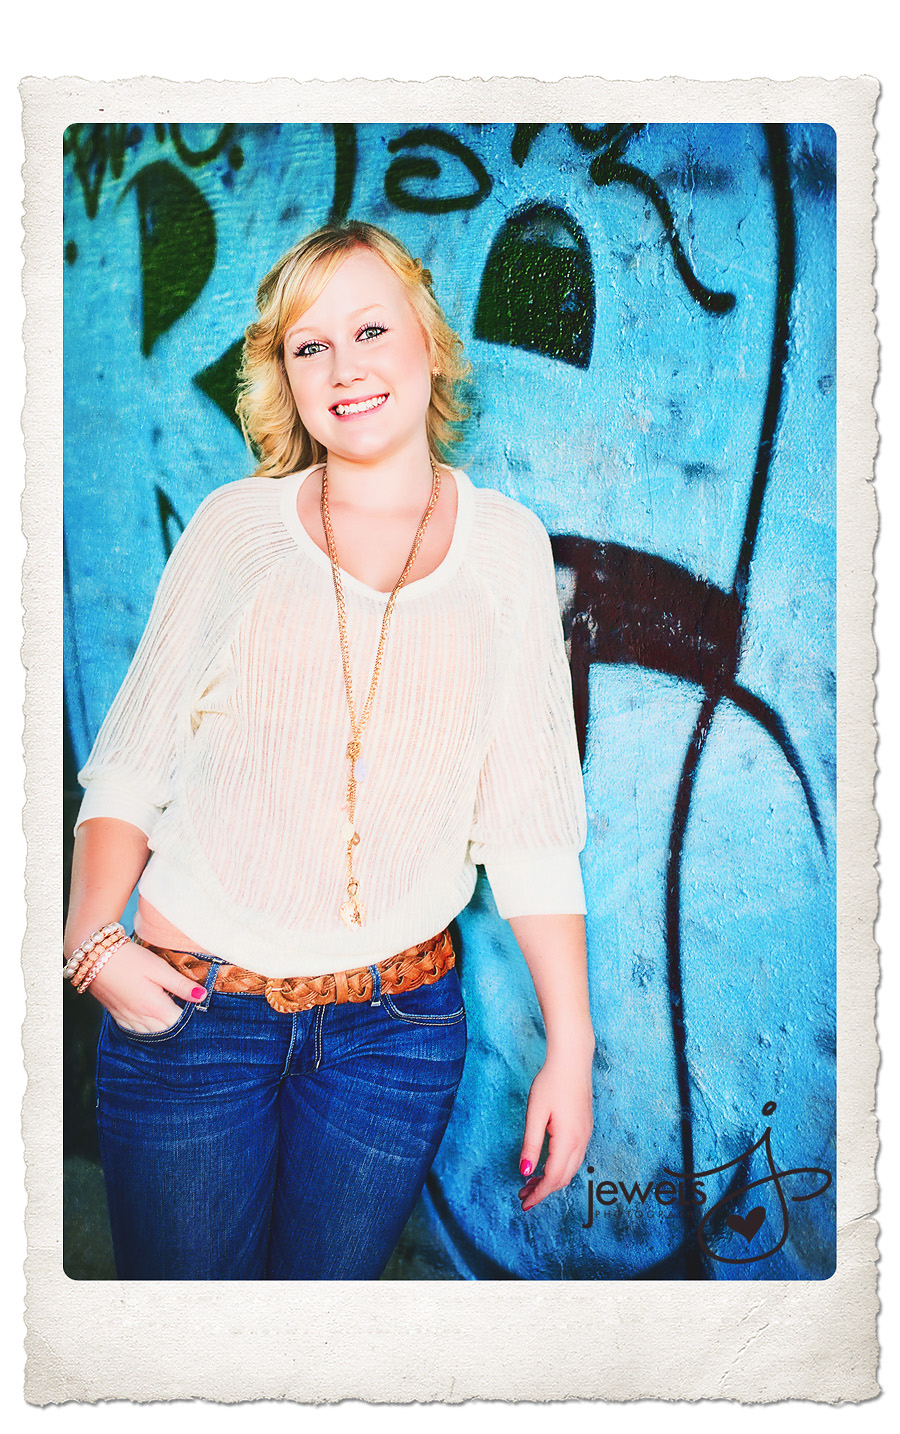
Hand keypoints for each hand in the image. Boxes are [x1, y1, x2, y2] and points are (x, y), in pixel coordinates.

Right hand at [84, 939, 206, 1032]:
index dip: (192, 1020)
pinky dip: (146, 1031)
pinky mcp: (117, 1015)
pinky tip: (152, 1023)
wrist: (94, 957)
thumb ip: (180, 984)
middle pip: (166, 1033)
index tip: (201, 1013)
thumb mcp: (158, 968)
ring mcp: (127, 1018)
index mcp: (154, 1007)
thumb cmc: (128, 959)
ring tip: (174, 1021)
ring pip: (150, 1035)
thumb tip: (202, 996)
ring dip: (163, 1031)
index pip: (180, 1023)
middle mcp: (141, 1018)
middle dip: (179, 1028)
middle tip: (191, 1018)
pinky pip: (135, 1032)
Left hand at [517, 1047, 593, 1212]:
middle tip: (523, 1195)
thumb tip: (526, 1172)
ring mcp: (585, 1135)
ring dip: (552, 1179)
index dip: (538, 1193)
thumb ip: (531, 1144)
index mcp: (568, 1140)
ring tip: (530, 1182)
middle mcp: (581, 1141)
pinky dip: (560, 1167)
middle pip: (564, 1177)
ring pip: (570, 1168)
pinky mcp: (585, 1128)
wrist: (572, 1060)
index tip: (524, 1203)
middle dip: (544, 1190)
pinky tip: (546, 1164)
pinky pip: (574, 1157)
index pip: (553, 1177)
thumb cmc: (551, 1083)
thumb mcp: (535, 1113)